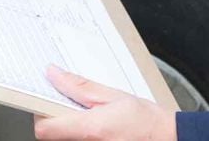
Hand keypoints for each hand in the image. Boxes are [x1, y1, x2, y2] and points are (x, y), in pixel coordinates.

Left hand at [34, 66, 176, 140]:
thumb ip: (80, 86)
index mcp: (89, 129)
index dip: (40, 112)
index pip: (44, 128)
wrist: (167, 139)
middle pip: (52, 134)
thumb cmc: (146, 120)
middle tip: (71, 103)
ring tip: (88, 114)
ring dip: (68, 125)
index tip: (45, 99)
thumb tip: (54, 74)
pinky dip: (80, 133)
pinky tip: (95, 125)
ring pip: (64, 139)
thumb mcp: (112, 94)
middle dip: (57, 116)